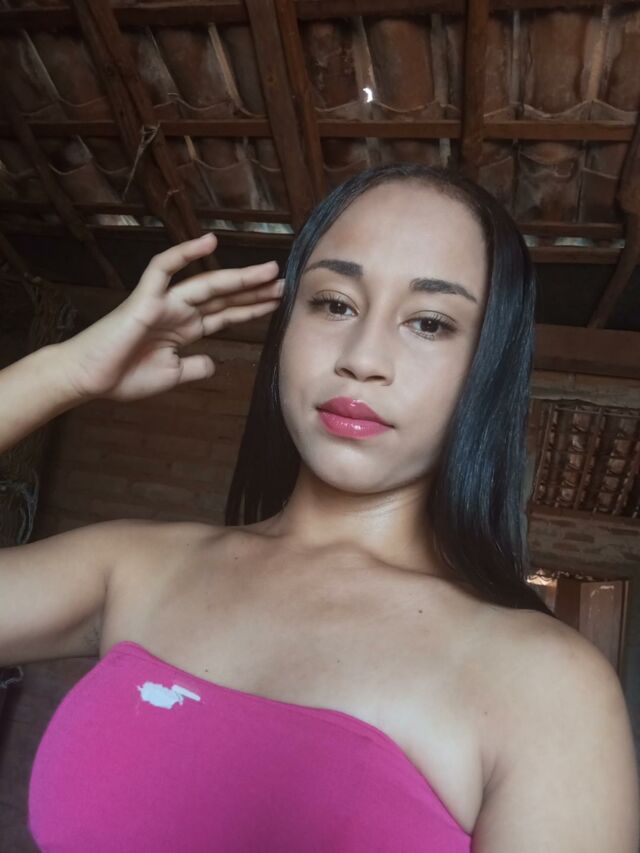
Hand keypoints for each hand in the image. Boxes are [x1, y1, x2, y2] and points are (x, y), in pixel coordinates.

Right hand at [57, 233, 283, 401]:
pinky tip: (209, 242)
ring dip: (238, 277)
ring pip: (207, 284)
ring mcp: (164, 302)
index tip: (278, 302)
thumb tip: (214, 361)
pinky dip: (185, 253)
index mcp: (186, 330)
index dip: (252, 308)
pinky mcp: (145, 298)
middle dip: (255, 291)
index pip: (226, 315)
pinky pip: (164, 269)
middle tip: (285, 283)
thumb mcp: (171, 376)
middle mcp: (179, 312)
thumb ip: (195, 366)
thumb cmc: (124, 377)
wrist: (89, 379)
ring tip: (268, 271)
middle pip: (224, 297)